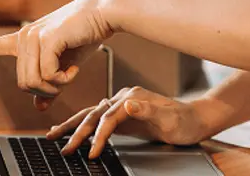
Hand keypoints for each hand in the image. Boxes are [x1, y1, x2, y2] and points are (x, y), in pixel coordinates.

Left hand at [0, 0, 115, 107]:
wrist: (103, 13)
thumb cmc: (86, 34)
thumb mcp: (67, 64)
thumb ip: (51, 83)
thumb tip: (40, 107)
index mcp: (24, 39)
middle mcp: (24, 37)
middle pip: (22, 84)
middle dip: (45, 91)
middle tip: (64, 81)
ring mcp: (33, 37)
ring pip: (32, 83)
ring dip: (55, 86)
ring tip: (70, 73)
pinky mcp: (46, 40)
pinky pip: (46, 76)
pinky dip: (64, 80)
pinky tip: (74, 68)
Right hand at [46, 87, 215, 158]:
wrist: (195, 120)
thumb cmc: (184, 121)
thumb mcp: (169, 118)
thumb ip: (148, 110)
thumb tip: (128, 104)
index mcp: (132, 97)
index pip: (107, 117)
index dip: (98, 135)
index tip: (90, 152)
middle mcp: (125, 99)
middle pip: (94, 114)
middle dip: (76, 130)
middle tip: (61, 147)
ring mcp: (123, 106)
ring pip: (92, 115)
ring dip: (73, 125)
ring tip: (54, 134)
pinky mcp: (124, 116)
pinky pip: (99, 120)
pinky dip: (85, 126)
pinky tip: (74, 130)